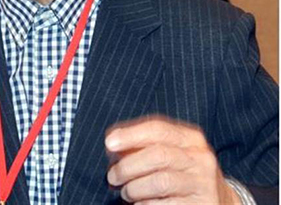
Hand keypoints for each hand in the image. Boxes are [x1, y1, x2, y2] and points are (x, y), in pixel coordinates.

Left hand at [105, 116, 240, 203]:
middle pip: (158, 154)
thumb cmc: (181, 172)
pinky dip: (146, 204)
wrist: (217, 201)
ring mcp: (203, 183)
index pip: (158, 128)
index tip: (109, 143)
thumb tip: (112, 144)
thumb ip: (142, 145)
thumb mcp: (169, 152)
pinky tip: (140, 203)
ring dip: (134, 188)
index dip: (131, 134)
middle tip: (112, 176)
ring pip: (161, 181)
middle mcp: (200, 157)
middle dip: (128, 165)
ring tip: (125, 192)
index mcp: (190, 137)